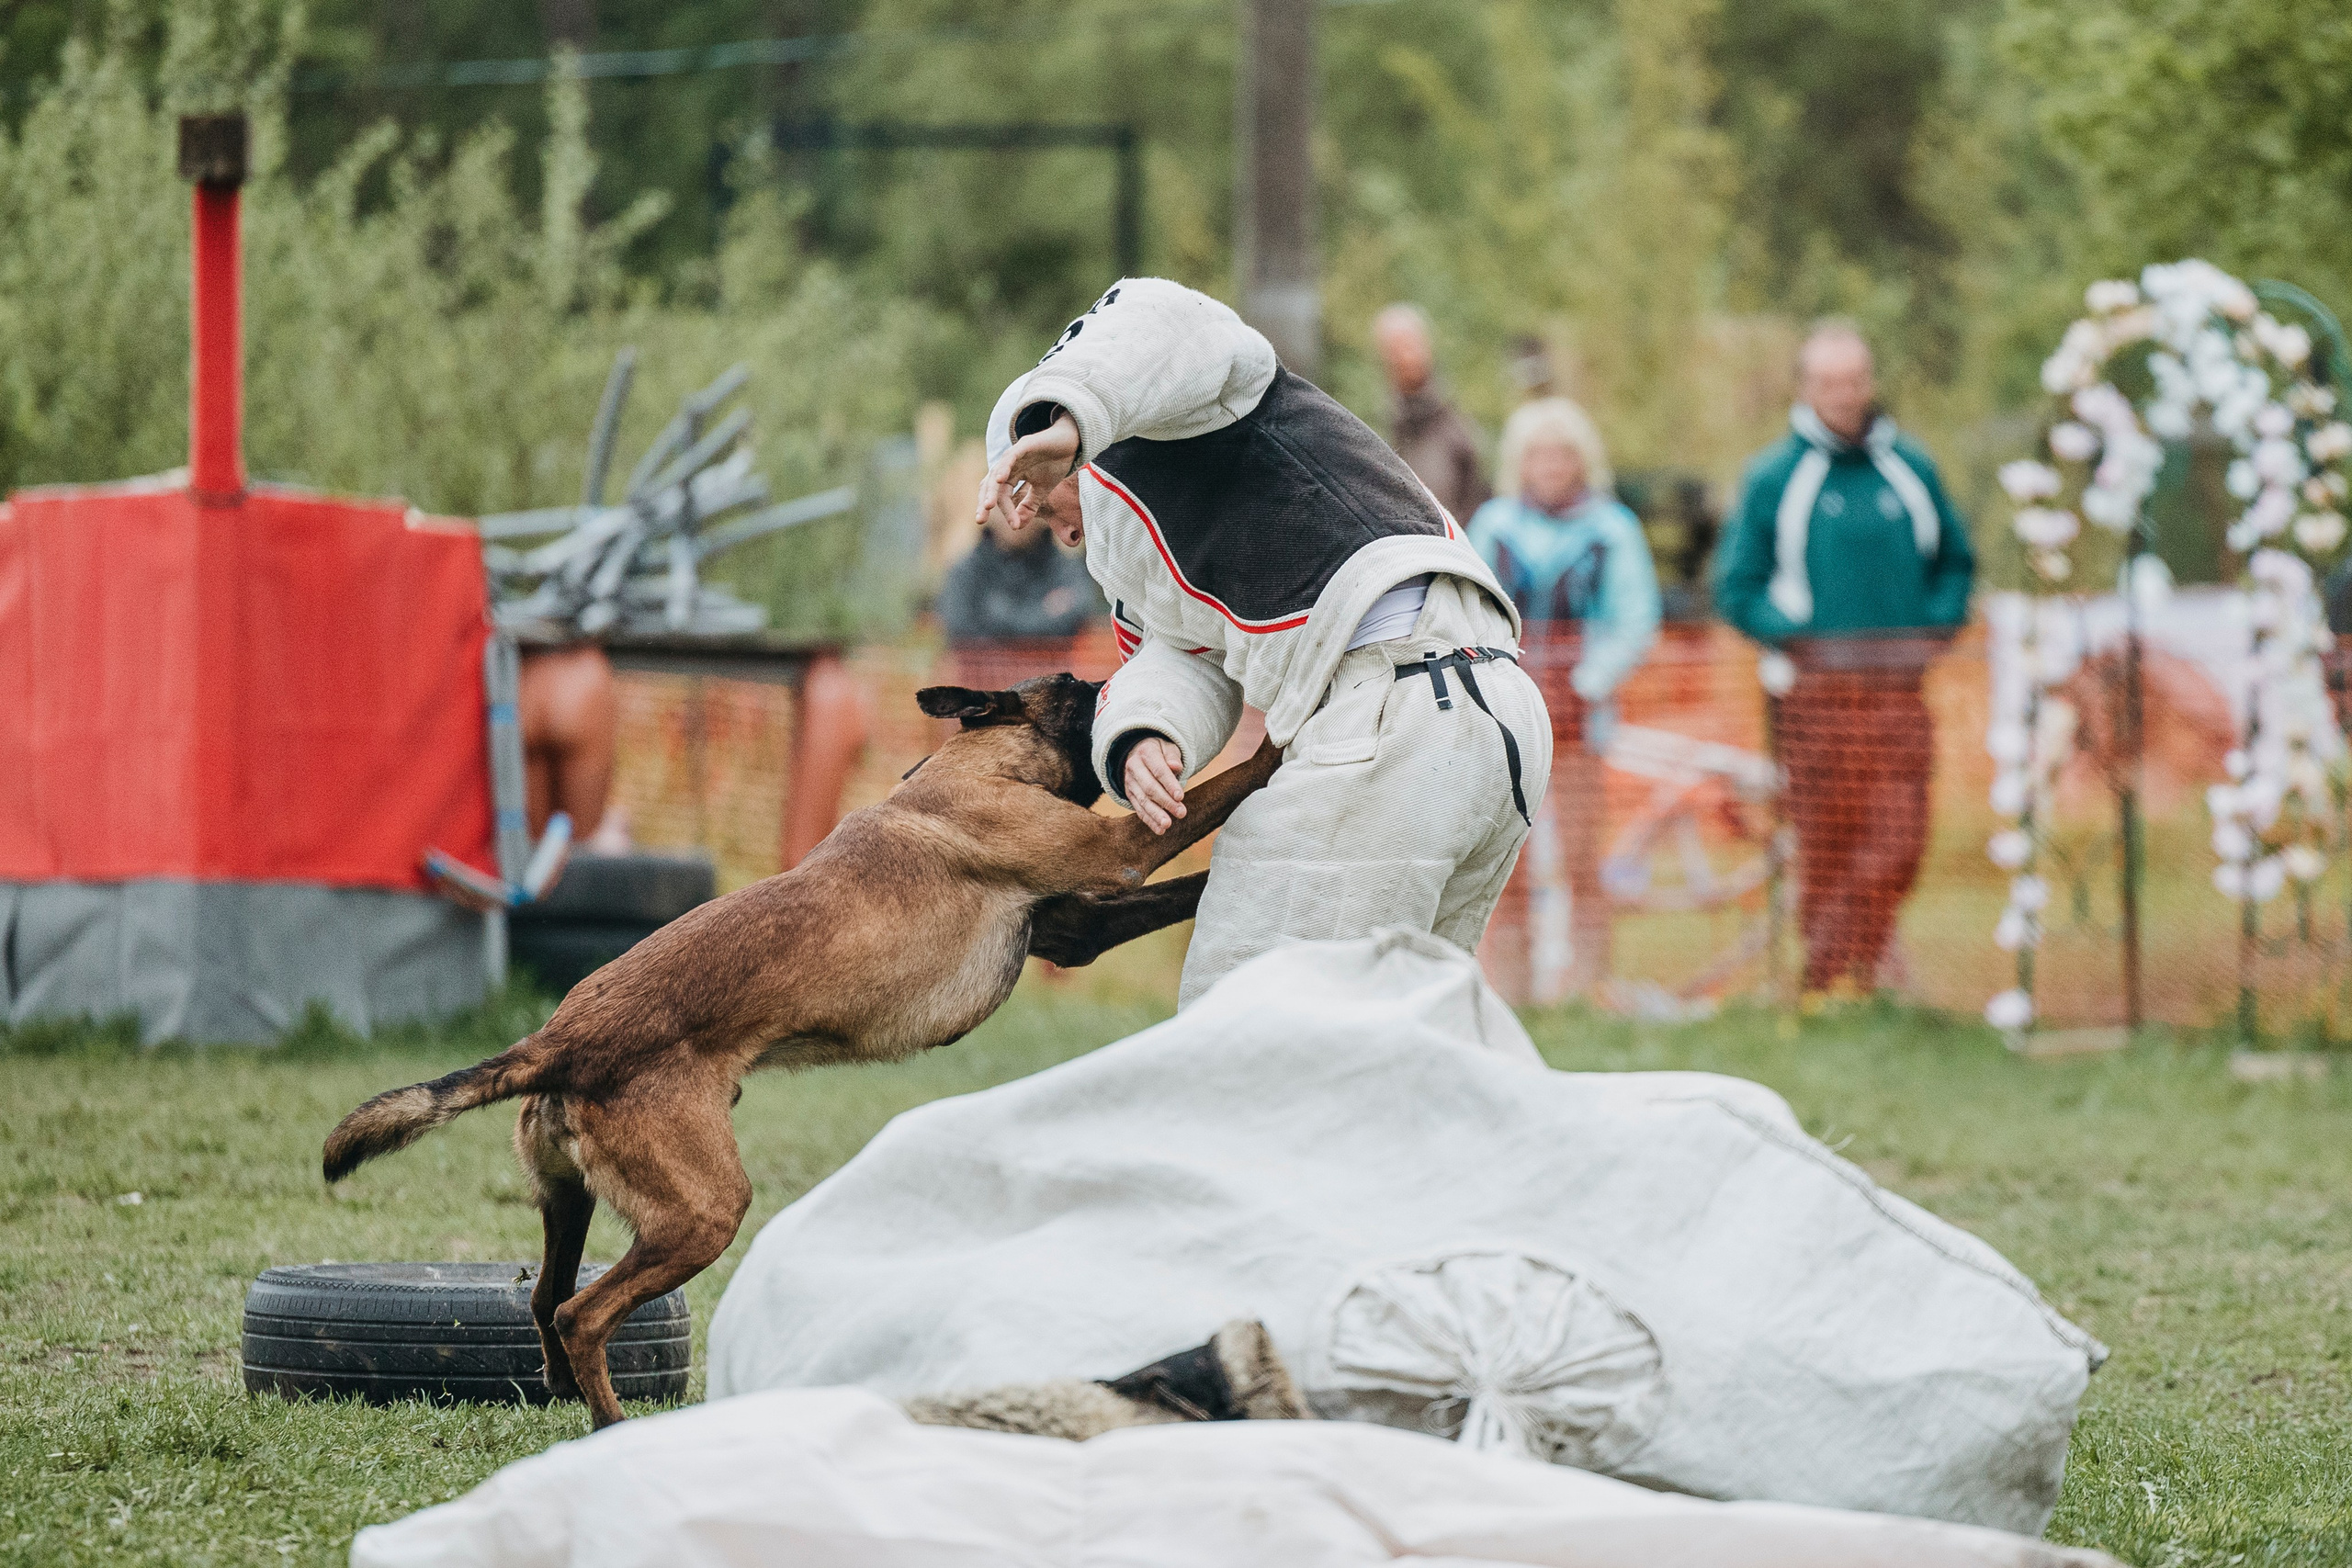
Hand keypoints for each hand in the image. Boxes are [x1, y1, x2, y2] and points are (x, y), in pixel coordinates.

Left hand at [975, 412, 1080, 533]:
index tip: (1014, 526)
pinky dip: (1004, 468)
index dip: (1006, 511)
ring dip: (991, 490)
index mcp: (1011, 476)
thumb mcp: (1042, 490)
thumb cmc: (1055, 463)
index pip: (1002, 496)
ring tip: (988, 505)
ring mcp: (1014, 455)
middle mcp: (1008, 466)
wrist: (1070, 442)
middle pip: (990, 485)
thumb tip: (1017, 527)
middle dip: (984, 502)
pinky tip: (1001, 480)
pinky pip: (1010, 458)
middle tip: (980, 520)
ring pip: (997, 473)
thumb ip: (1030, 506)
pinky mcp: (1023, 446)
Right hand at [1123, 736, 1186, 834]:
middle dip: (1165, 802)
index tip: (1180, 796)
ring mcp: (1130, 782)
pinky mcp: (1130, 794)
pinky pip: (1139, 809)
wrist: (1137, 751)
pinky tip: (1160, 830)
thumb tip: (1176, 767)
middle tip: (1181, 813)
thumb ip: (1172, 756)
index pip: (1158, 770)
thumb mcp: (1167, 747)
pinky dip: (1149, 820)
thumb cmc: (1159, 750)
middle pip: (1149, 787)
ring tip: (1167, 825)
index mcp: (1145, 753)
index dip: (1169, 784)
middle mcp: (1134, 767)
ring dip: (1155, 814)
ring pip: (1142, 801)